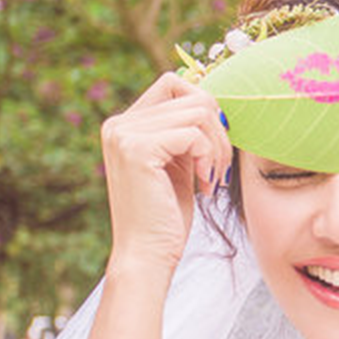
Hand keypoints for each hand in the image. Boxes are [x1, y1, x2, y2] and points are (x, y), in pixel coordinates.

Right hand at [99, 73, 231, 278]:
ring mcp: (124, 134)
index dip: (205, 108)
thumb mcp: (178, 163)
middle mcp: (118, 123)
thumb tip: (213, 100)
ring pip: (199, 112)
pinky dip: (209, 158)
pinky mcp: (138, 149)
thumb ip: (186, 131)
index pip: (173, 83)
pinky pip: (194, 134)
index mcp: (124, 124)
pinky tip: (204, 184)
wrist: (147, 254)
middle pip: (193, 96)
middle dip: (219, 131)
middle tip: (219, 167)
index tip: (214, 145)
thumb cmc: (166, 215)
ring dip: (218, 147)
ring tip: (213, 177)